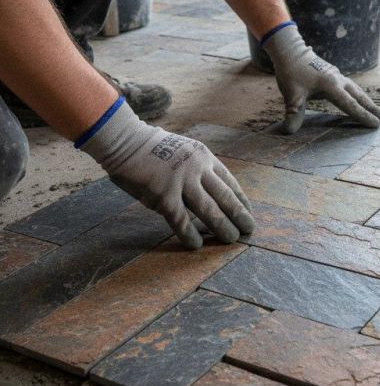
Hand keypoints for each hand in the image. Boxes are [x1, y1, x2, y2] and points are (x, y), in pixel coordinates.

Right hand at [80, 101, 253, 248]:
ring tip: (231, 240)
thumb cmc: (152, 147)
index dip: (242, 200)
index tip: (248, 213)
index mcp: (204, 157)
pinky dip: (190, 234)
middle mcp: (197, 169)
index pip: (230, 182)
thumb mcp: (184, 150)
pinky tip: (197, 245)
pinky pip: (181, 221)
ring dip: (222, 228)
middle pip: (225, 198)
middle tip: (249, 230)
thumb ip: (198, 169)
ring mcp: (181, 182)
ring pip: (209, 211)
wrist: (124, 141)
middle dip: (239, 216)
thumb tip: (211, 193)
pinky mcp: (163, 196)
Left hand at [263, 23, 379, 134]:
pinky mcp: (335, 75)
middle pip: (360, 97)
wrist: (290, 51)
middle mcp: (338, 80)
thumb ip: (294, 113)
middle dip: (373, 109)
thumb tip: (289, 132)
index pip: (350, 104)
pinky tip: (360, 101)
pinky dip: (359, 96)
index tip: (375, 125)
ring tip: (378, 112)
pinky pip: (351, 88)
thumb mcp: (291, 94)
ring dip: (368, 102)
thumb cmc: (291, 72)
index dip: (363, 116)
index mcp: (331, 85)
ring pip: (357, 91)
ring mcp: (338, 76)